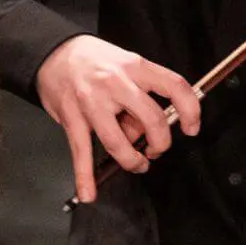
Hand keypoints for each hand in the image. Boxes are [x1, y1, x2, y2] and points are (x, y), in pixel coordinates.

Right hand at [36, 34, 202, 204]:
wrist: (54, 52)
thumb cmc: (95, 59)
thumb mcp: (126, 64)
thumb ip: (140, 94)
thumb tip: (147, 130)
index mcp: (136, 66)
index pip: (175, 86)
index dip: (190, 110)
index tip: (191, 128)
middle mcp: (116, 82)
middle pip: (152, 119)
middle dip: (160, 143)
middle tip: (157, 150)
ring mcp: (92, 101)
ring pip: (118, 142)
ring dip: (132, 161)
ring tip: (136, 163)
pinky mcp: (72, 117)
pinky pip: (81, 152)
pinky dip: (85, 177)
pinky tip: (88, 192)